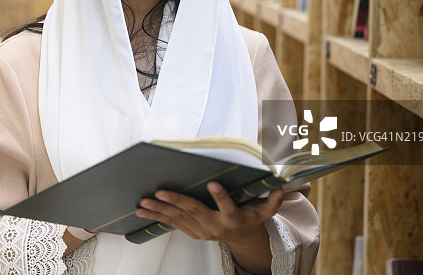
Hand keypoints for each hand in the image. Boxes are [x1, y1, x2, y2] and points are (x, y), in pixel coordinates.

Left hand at [135, 182, 283, 272]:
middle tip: (160, 192)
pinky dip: (157, 216)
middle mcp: (215, 226)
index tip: (213, 183)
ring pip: (178, 219)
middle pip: (194, 212)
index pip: (228, 207)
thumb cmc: (250, 218)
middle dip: (176, 202)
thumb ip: (272, 200)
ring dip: (159, 210)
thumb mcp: (264, 211)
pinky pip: (172, 223)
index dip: (221, 196)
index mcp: (233, 218)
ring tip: (142, 203)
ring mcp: (201, 230)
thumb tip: (280, 186)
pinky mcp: (191, 232)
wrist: (240, 239)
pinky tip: (143, 210)